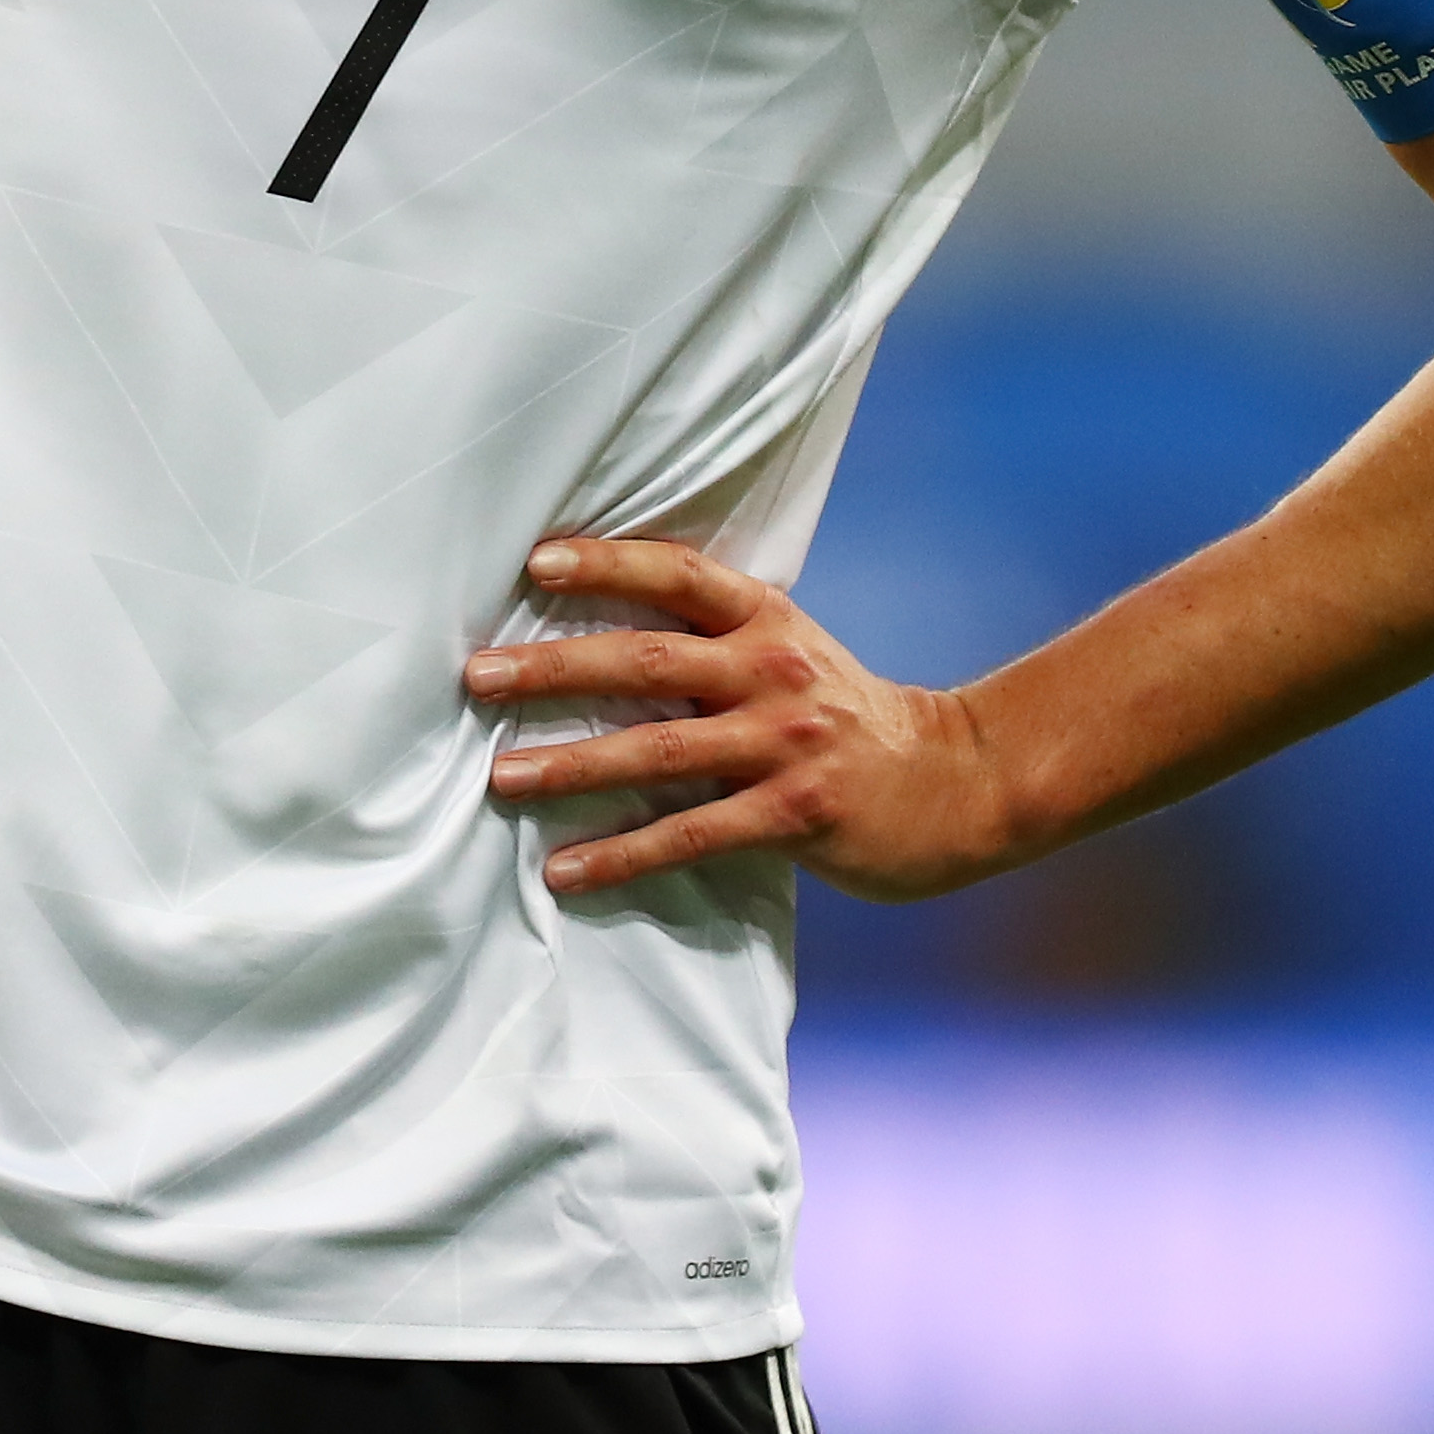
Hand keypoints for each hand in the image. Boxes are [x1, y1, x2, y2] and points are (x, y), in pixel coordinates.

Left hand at [466, 537, 1013, 900]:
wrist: (954, 783)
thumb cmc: (851, 717)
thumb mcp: (793, 655)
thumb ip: (718, 641)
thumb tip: (604, 636)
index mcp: (770, 621)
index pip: (681, 574)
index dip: (609, 563)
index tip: (537, 562)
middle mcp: (772, 672)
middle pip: (648, 658)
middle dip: (555, 667)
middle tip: (479, 677)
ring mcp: (784, 744)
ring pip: (659, 749)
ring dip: (572, 766)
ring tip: (501, 778)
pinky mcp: (793, 815)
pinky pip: (691, 835)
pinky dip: (623, 854)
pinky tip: (566, 872)